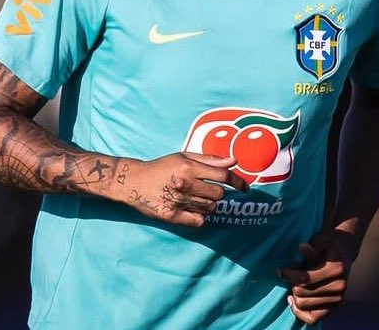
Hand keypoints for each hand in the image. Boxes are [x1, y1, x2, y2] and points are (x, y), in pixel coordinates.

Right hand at [116, 152, 248, 226]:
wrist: (133, 181)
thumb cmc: (161, 166)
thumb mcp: (183, 156)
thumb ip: (209, 159)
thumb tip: (234, 161)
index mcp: (188, 166)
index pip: (223, 175)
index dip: (237, 181)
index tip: (245, 187)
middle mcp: (184, 184)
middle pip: (219, 194)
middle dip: (217, 193)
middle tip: (206, 189)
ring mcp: (178, 201)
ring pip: (210, 208)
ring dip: (208, 204)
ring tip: (194, 198)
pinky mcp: (171, 216)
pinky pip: (199, 221)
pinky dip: (199, 216)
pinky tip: (190, 208)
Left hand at [278, 229, 357, 325]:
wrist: (342, 255)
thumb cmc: (327, 246)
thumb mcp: (321, 241)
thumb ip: (312, 246)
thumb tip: (301, 247)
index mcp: (337, 269)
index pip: (305, 278)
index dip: (288, 274)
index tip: (280, 270)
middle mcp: (340, 287)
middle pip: (302, 293)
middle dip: (292, 283)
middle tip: (290, 275)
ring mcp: (338, 300)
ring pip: (303, 305)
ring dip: (294, 295)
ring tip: (294, 285)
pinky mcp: (334, 308)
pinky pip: (312, 319)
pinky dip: (299, 312)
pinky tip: (293, 299)